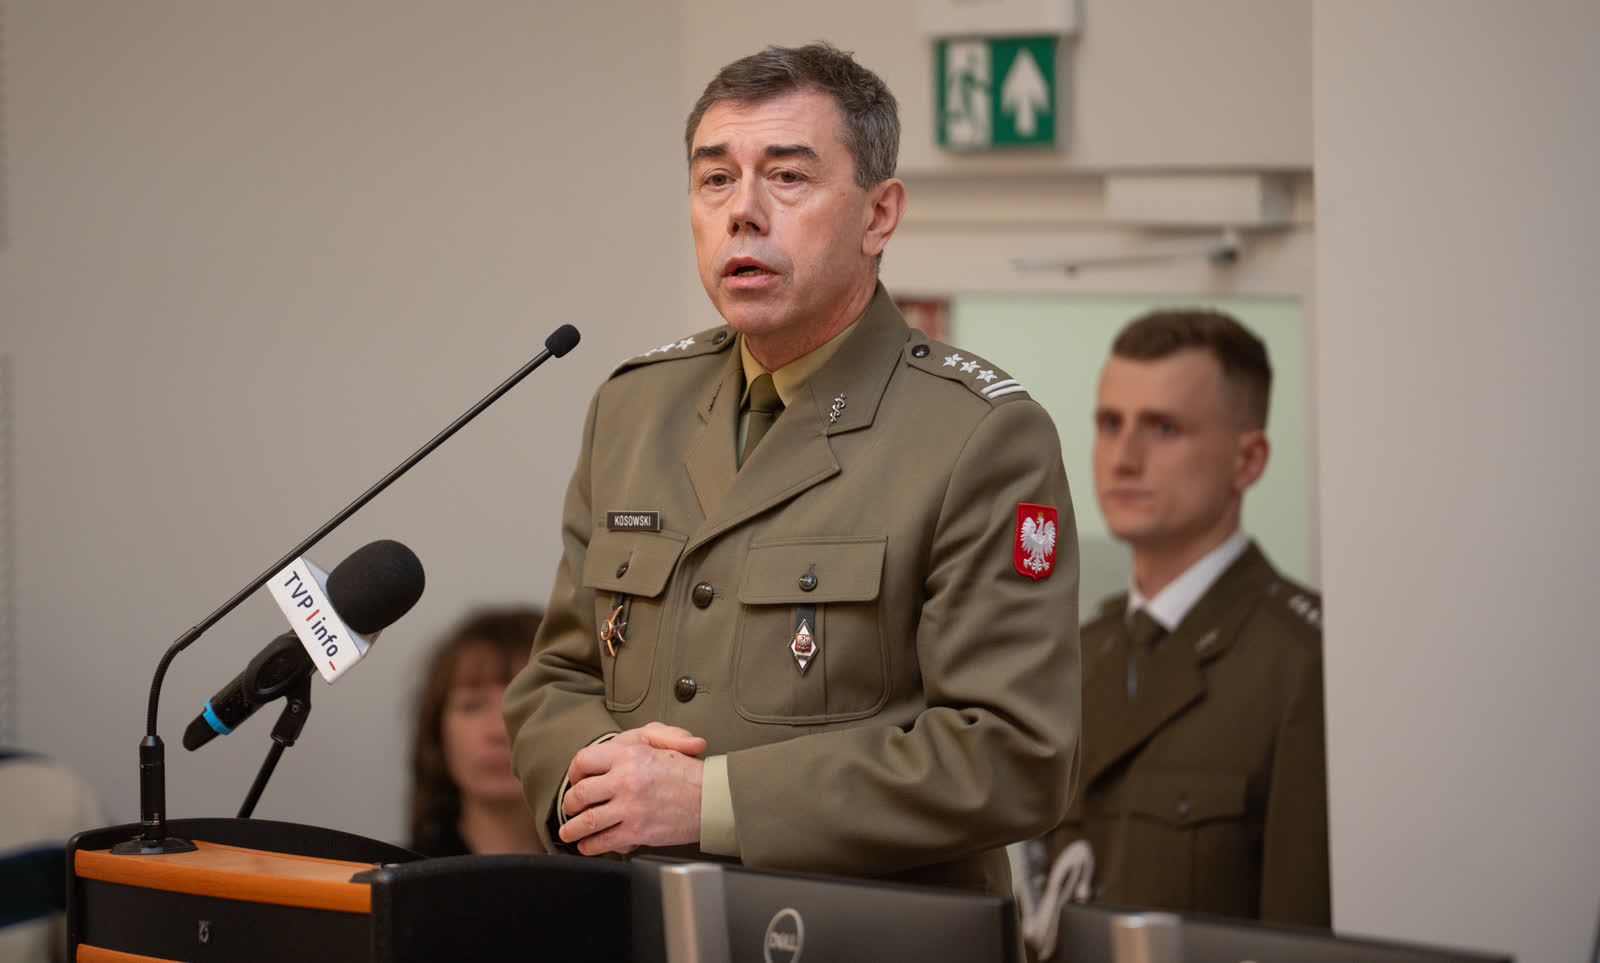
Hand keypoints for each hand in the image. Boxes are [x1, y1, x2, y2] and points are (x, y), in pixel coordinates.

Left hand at [559, 723, 708, 854]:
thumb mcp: (668, 740)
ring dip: (572, 829)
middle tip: (570, 809)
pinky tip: (588, 845)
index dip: (575, 772)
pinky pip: (603, 841)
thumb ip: (644, 736)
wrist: (713, 798)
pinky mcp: (637, 831)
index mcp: (629, 754)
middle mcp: (625, 780)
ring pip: (587, 822)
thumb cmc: (690, 771)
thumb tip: (618, 745)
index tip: (576, 780)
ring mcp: (629, 808)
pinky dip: (590, 846)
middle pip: (579, 795)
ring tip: (568, 832)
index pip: (583, 761)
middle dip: (569, 805)